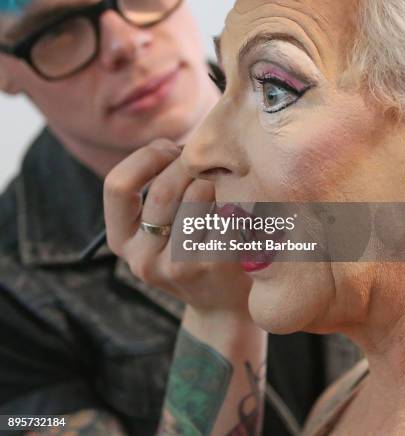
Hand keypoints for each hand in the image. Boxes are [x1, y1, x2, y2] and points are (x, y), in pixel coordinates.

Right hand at [104, 138, 251, 317]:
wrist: (224, 305)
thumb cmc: (194, 245)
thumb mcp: (162, 223)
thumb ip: (160, 186)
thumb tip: (183, 148)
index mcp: (120, 240)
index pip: (116, 185)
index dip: (146, 158)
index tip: (170, 151)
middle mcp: (141, 258)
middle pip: (163, 189)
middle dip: (189, 165)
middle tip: (207, 164)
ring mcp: (176, 267)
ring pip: (196, 195)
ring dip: (214, 181)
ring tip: (223, 187)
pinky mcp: (212, 266)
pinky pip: (226, 210)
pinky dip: (235, 198)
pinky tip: (240, 207)